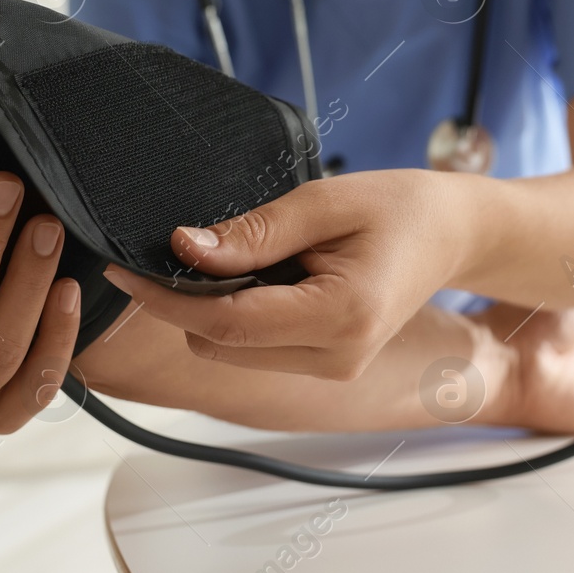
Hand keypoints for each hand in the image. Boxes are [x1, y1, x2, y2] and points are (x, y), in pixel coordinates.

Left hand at [103, 170, 464, 380]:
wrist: (452, 234)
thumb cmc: (400, 208)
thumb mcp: (323, 202)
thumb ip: (253, 232)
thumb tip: (184, 247)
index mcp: (341, 317)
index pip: (226, 323)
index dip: (164, 297)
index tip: (121, 267)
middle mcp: (337, 359)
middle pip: (219, 344)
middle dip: (187, 300)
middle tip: (187, 243)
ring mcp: (334, 370)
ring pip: (232, 351)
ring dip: (215, 308)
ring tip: (249, 253)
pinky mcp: (327, 367)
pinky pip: (256, 348)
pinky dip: (241, 314)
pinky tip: (263, 275)